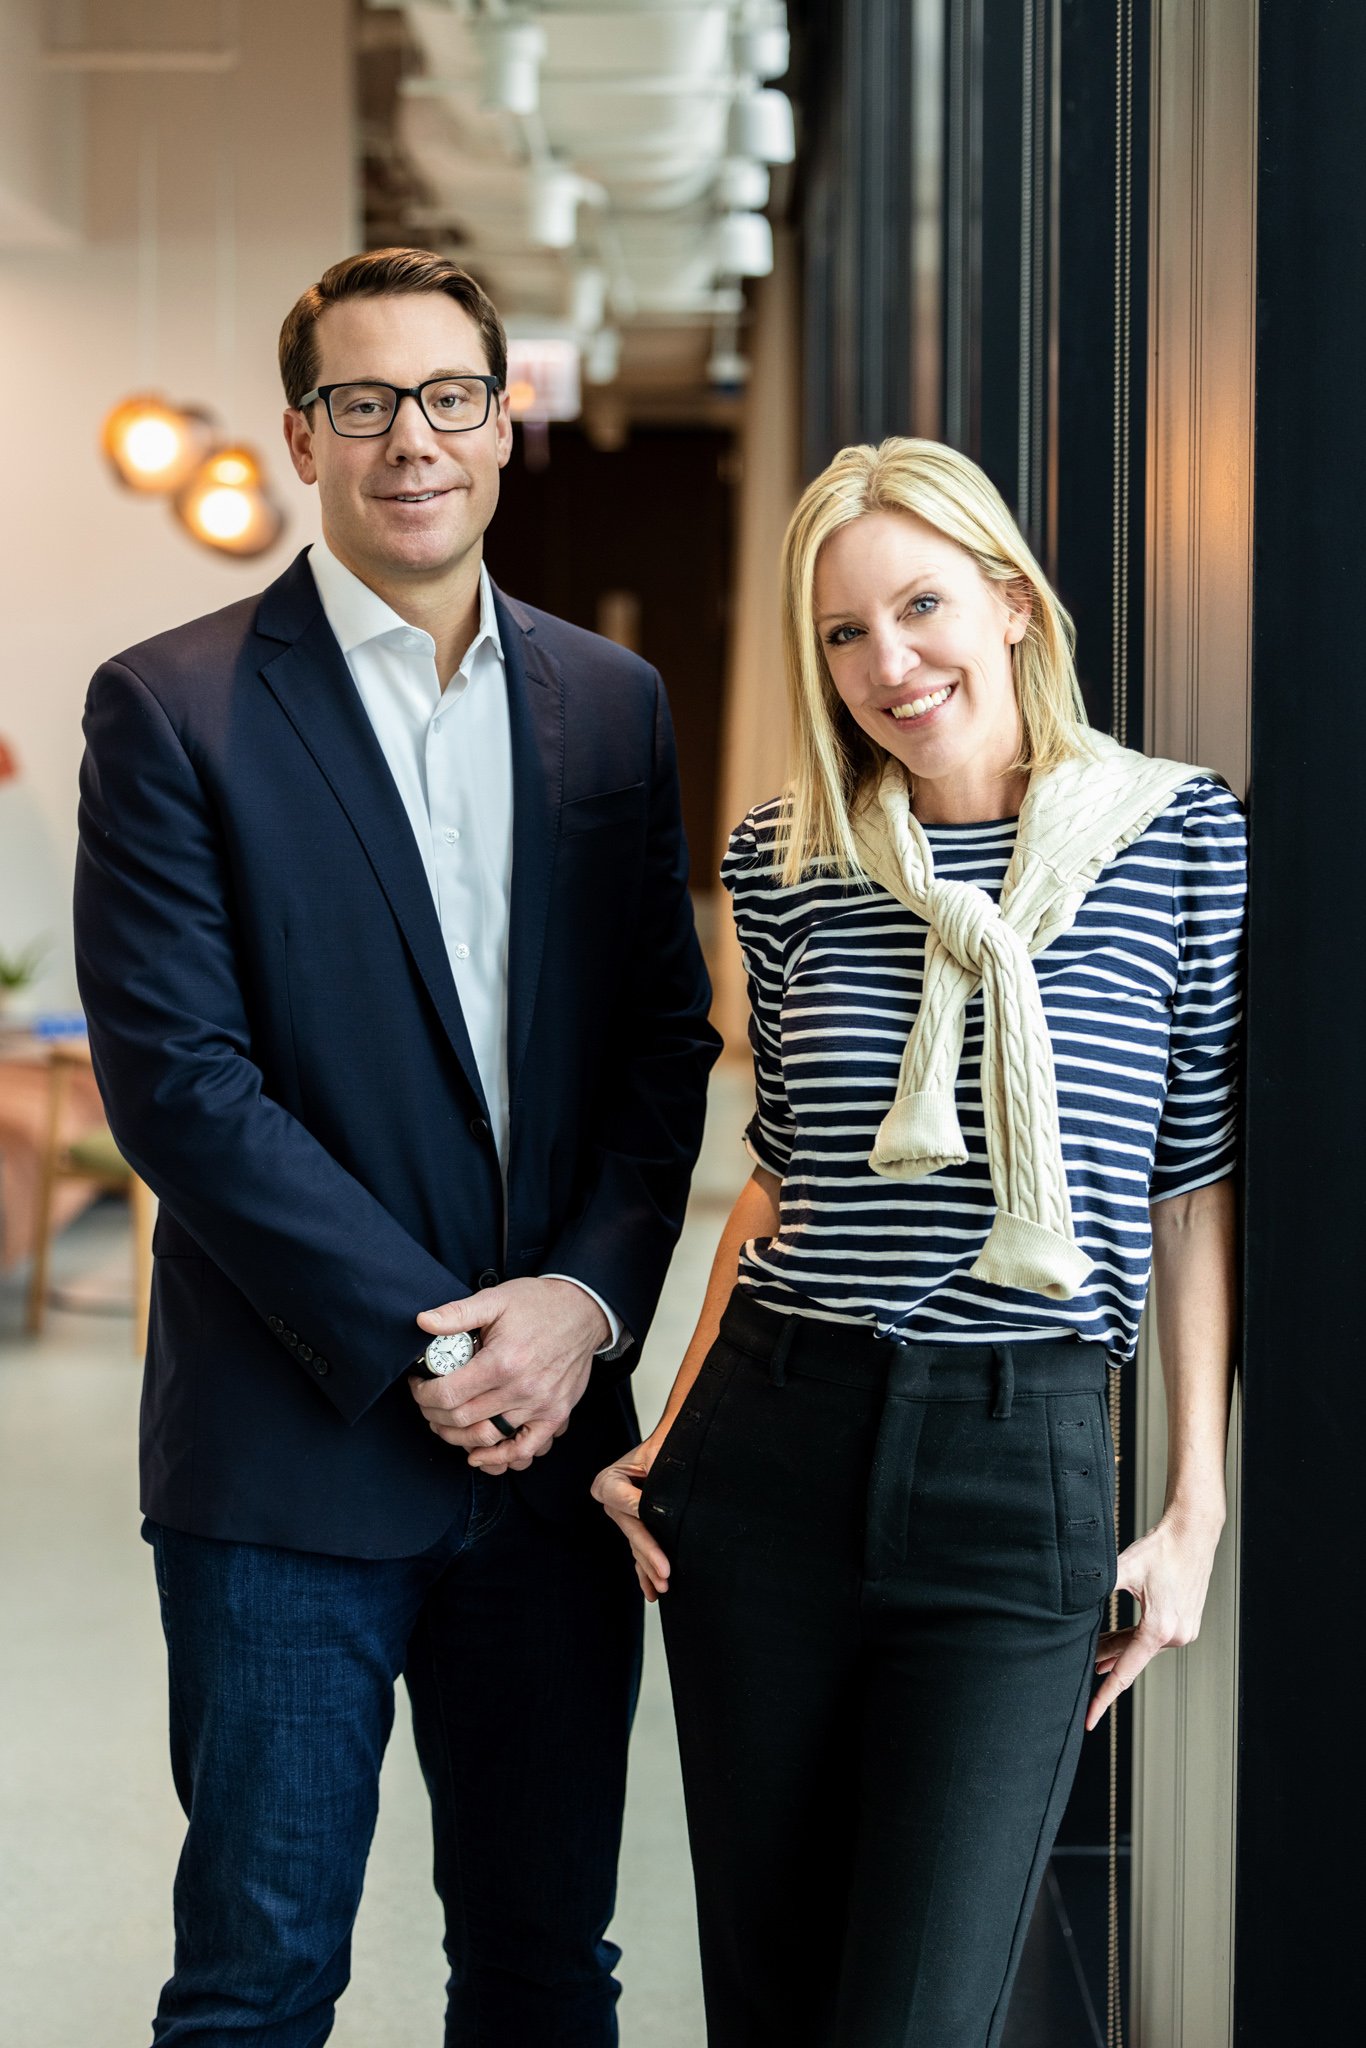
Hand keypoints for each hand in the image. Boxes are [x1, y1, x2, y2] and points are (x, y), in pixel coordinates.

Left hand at [409, 1277, 609, 1475]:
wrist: (583, 1310)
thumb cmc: (538, 1304)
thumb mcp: (495, 1299)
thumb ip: (457, 1313)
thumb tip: (422, 1322)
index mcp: (502, 1361)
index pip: (448, 1394)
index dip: (424, 1395)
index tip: (418, 1386)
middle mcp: (522, 1388)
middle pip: (462, 1419)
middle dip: (434, 1415)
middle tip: (427, 1404)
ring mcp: (541, 1405)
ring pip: (487, 1438)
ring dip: (458, 1438)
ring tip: (445, 1424)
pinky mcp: (556, 1414)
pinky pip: (526, 1449)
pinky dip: (500, 1458)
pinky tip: (479, 1456)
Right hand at [592, 1440, 670, 1601]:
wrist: (676, 1439)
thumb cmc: (668, 1446)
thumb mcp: (660, 1461)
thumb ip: (654, 1486)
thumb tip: (656, 1511)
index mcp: (609, 1481)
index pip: (627, 1504)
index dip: (643, 1519)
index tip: (661, 1527)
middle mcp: (610, 1500)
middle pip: (632, 1530)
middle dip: (649, 1554)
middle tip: (665, 1573)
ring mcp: (621, 1516)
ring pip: (636, 1545)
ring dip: (649, 1568)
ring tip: (663, 1586)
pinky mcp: (634, 1526)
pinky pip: (638, 1551)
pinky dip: (645, 1571)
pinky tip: (652, 1590)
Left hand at [1086, 1505, 1223, 1730]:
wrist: (1192, 1533)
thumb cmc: (1161, 1548)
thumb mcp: (1123, 1567)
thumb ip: (1096, 1586)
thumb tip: (1071, 1599)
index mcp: (1159, 1628)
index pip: (1125, 1672)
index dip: (1104, 1697)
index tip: (1090, 1719)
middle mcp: (1175, 1636)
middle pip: (1130, 1658)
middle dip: (1104, 1661)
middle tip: (1077, 1665)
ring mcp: (1184, 1632)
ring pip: (1141, 1648)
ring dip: (1118, 1648)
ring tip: (1093, 1653)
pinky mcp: (1186, 1623)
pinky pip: (1152, 1639)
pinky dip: (1133, 1640)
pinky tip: (1117, 1641)